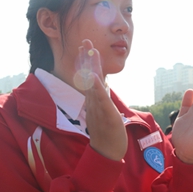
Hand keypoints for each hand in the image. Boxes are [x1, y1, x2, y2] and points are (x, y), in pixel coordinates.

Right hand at [76, 40, 127, 160]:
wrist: (107, 150)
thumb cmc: (106, 132)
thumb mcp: (102, 111)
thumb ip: (99, 99)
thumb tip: (97, 88)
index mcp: (94, 98)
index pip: (89, 76)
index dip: (87, 60)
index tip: (85, 45)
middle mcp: (93, 100)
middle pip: (88, 76)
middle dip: (86, 57)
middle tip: (84, 41)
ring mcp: (98, 106)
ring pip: (92, 84)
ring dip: (90, 68)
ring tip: (89, 52)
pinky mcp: (105, 114)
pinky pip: (99, 99)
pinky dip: (96, 88)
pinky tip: (94, 77)